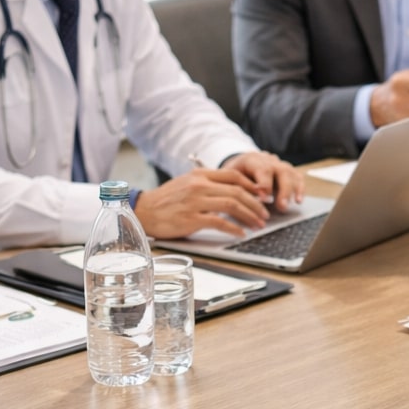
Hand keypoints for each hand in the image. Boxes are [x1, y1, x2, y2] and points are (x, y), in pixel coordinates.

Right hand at [135, 169, 270, 238]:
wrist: (144, 211)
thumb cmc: (166, 200)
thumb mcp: (187, 184)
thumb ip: (207, 185)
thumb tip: (232, 192)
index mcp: (200, 175)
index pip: (233, 175)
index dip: (252, 186)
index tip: (262, 195)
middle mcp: (199, 186)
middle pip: (237, 191)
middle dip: (255, 204)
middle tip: (265, 214)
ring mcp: (195, 202)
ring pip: (231, 205)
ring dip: (249, 216)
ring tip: (258, 225)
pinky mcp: (191, 219)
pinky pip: (219, 222)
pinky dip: (234, 228)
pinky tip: (241, 233)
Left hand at [222, 151, 303, 210]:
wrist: (238, 165)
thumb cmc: (232, 176)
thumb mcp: (227, 180)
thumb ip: (235, 189)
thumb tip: (241, 204)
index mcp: (251, 159)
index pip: (263, 169)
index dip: (265, 185)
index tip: (264, 199)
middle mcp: (268, 159)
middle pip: (280, 171)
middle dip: (282, 190)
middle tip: (281, 206)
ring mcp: (279, 164)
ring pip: (290, 174)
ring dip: (291, 191)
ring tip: (287, 206)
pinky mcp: (287, 171)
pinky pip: (297, 178)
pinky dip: (300, 189)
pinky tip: (299, 201)